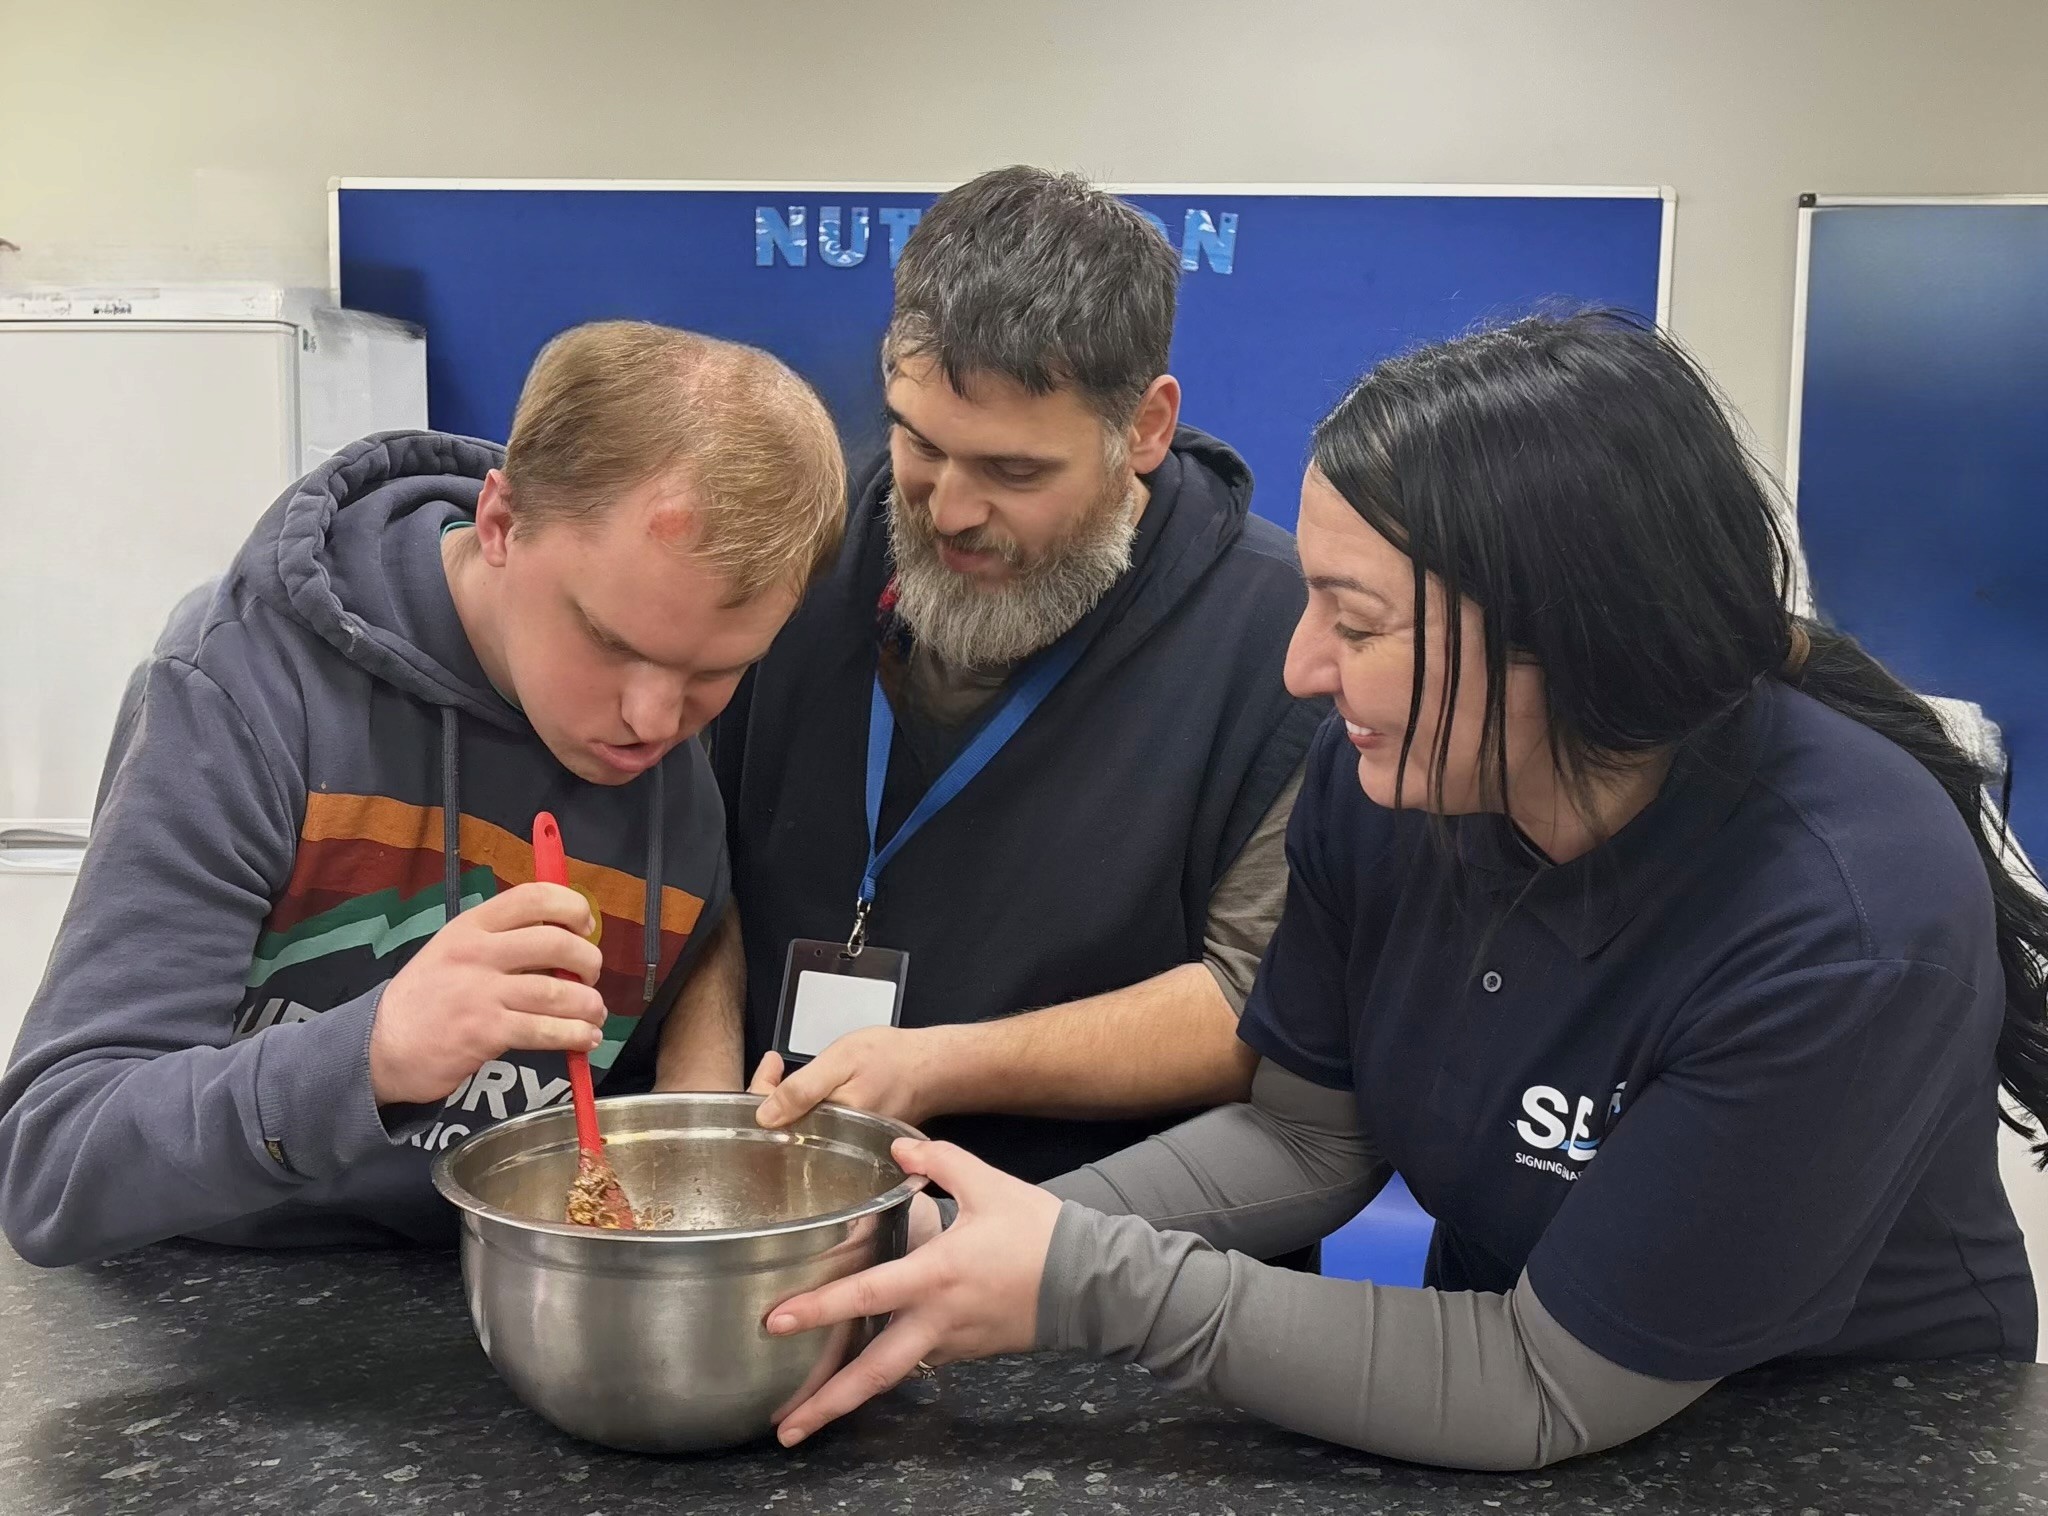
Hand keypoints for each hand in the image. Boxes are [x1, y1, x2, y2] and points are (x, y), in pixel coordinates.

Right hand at [369, 882, 605, 1106]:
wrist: (382, 1046)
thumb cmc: (428, 997)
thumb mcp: (454, 951)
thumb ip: (501, 942)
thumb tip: (566, 944)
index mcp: (472, 925)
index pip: (533, 897)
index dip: (572, 906)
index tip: (586, 925)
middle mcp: (477, 952)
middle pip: (556, 943)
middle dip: (589, 961)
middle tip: (591, 977)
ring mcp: (480, 993)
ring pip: (557, 991)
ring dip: (589, 1004)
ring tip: (595, 1014)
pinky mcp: (485, 1032)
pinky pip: (545, 1030)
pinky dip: (575, 1035)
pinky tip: (583, 1038)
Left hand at [749, 1025, 965, 1128]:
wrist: (931, 1068)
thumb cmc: (891, 1059)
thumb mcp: (842, 1061)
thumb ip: (803, 1089)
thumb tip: (765, 1117)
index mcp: (831, 1129)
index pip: (777, 1126)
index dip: (762, 1095)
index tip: (770, 1065)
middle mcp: (836, 1148)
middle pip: (784, 1132)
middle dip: (768, 1101)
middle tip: (772, 1065)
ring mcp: (844, 1146)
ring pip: (798, 1131)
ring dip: (784, 1105)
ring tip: (778, 1074)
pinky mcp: (850, 1141)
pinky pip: (816, 1128)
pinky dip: (804, 1109)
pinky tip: (803, 1091)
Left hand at [765, 1139, 1061, 1445]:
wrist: (1092, 1281)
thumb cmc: (1039, 1232)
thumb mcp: (988, 1184)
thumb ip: (938, 1160)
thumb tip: (898, 1146)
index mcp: (935, 1275)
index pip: (865, 1296)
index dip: (818, 1309)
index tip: (775, 1322)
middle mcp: (937, 1319)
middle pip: (873, 1374)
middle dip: (826, 1403)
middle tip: (784, 1429)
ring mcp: (952, 1343)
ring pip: (892, 1376)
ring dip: (849, 1400)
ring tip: (806, 1418)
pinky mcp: (966, 1351)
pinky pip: (918, 1361)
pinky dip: (887, 1369)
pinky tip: (863, 1369)